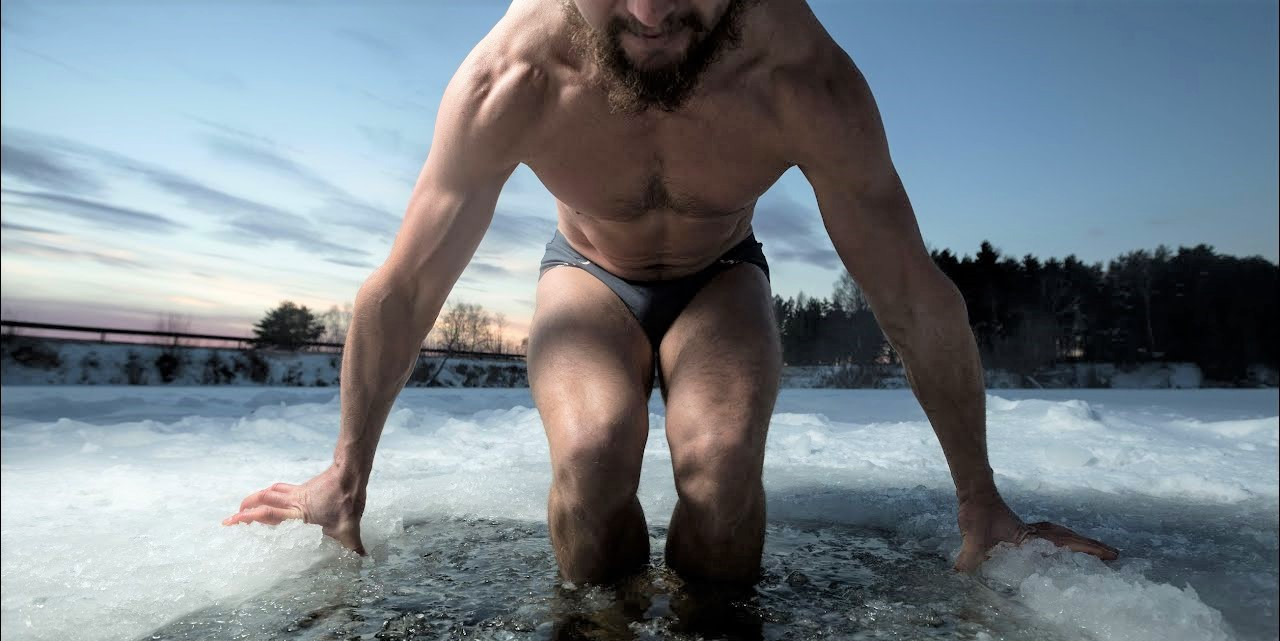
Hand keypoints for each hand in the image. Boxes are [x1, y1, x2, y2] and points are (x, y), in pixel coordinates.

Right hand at [222, 465, 366, 554]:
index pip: (268, 513)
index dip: (248, 517)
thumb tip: (364, 559)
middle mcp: (294, 501)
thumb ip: (353, 545)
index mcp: (298, 512)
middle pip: (262, 499)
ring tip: (247, 507)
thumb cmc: (347, 500)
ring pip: (271, 492)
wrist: (351, 473)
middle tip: (232, 518)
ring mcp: (297, 492)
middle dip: (245, 508)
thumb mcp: (350, 527)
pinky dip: (272, 493)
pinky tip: (274, 499)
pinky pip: (282, 489)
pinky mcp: (303, 488)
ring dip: (256, 498)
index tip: (232, 521)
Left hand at [954, 494, 1117, 571]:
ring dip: (1081, 544)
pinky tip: (1065, 552)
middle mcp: (1035, 533)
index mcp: (1030, 536)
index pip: (1064, 543)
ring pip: (1063, 537)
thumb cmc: (977, 512)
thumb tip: (960, 572)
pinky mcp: (1024, 531)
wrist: (974, 493)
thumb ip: (969, 554)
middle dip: (1092, 547)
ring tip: (1099, 554)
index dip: (1086, 549)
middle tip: (1114, 556)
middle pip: (1071, 539)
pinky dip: (1065, 543)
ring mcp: (1031, 531)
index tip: (1108, 554)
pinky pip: (1052, 538)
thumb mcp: (972, 535)